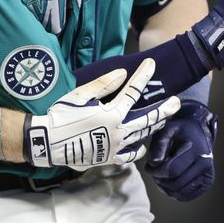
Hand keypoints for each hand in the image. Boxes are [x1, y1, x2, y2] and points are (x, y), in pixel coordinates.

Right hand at [23, 58, 180, 169]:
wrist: (47, 142)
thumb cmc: (61, 115)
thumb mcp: (80, 95)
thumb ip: (103, 84)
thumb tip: (122, 73)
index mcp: (112, 113)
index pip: (133, 91)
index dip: (143, 76)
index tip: (152, 65)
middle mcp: (118, 131)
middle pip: (148, 118)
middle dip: (164, 109)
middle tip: (176, 102)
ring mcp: (116, 147)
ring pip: (141, 136)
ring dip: (153, 126)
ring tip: (162, 120)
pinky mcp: (109, 158)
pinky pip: (129, 156)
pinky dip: (138, 150)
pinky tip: (142, 146)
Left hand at [145, 100, 217, 201]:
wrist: (198, 131)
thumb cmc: (179, 130)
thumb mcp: (167, 130)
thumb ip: (159, 144)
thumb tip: (153, 162)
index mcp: (196, 151)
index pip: (172, 170)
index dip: (156, 172)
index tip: (148, 166)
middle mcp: (205, 165)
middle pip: (176, 183)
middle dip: (159, 180)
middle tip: (152, 172)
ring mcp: (207, 175)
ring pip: (181, 192)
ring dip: (166, 188)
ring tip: (159, 176)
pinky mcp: (206, 183)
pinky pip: (187, 195)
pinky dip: (174, 193)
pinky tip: (167, 183)